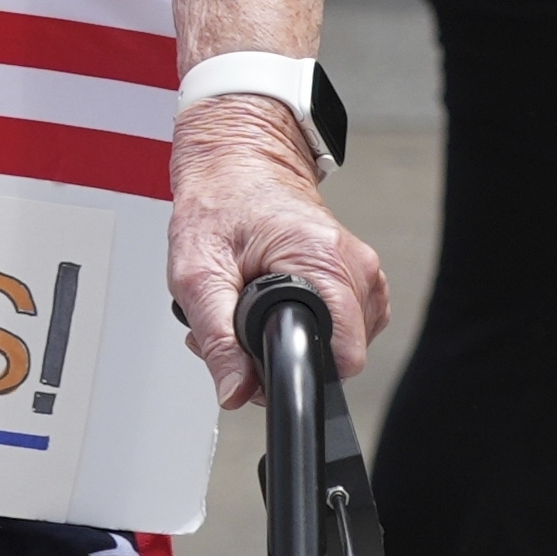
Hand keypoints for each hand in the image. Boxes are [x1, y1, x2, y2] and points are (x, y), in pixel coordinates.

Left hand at [164, 98, 389, 408]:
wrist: (236, 163)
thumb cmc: (219, 205)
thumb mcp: (198, 276)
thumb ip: (217, 340)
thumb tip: (235, 392)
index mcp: (324, 261)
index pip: (341, 355)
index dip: (292, 371)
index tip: (255, 363)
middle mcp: (354, 265)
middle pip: (337, 353)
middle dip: (279, 355)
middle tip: (235, 329)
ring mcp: (359, 269)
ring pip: (337, 341)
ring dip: (286, 340)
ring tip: (246, 312)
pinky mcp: (353, 274)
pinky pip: (339, 323)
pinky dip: (300, 323)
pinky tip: (269, 306)